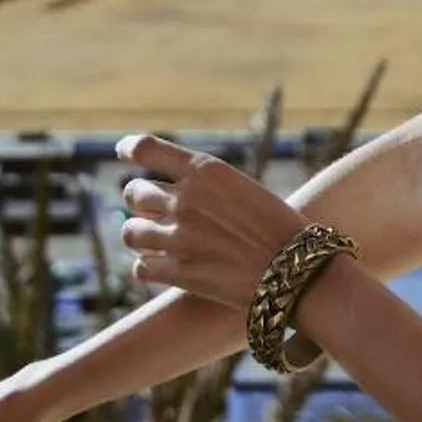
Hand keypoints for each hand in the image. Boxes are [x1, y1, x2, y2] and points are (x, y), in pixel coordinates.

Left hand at [114, 132, 307, 310]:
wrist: (297, 270)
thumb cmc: (280, 227)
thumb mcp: (243, 190)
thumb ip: (206, 188)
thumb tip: (174, 192)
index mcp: (205, 171)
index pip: (147, 149)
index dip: (130, 148)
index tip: (123, 151)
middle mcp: (185, 199)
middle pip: (134, 192)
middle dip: (138, 199)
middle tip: (149, 208)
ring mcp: (179, 237)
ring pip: (131, 231)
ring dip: (138, 234)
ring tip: (149, 239)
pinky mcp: (178, 273)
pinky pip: (140, 267)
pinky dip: (146, 266)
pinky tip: (158, 266)